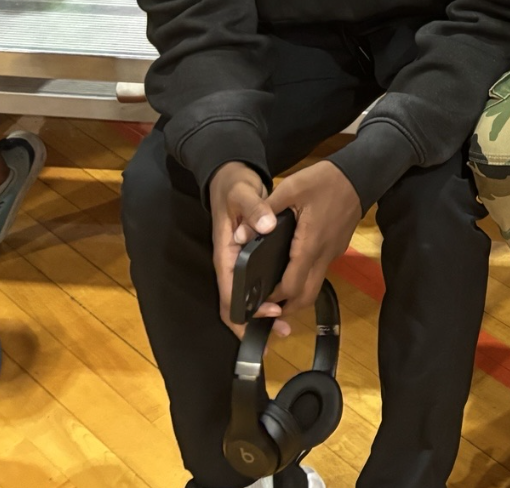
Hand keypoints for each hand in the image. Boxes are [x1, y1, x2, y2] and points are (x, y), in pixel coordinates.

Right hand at [208, 161, 282, 338]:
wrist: (231, 178)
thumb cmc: (233, 187)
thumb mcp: (243, 193)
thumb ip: (254, 208)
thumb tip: (264, 227)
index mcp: (225, 253)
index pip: (230, 291)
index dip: (246, 309)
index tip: (270, 313)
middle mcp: (230, 263)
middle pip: (235, 303)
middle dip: (252, 323)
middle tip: (280, 333)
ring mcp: (239, 262)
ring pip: (245, 297)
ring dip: (261, 315)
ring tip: (284, 327)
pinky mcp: (249, 258)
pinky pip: (254, 285)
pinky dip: (266, 298)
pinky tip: (284, 303)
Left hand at [257, 160, 361, 323]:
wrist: (361, 174)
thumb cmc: (325, 181)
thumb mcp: (291, 187)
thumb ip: (264, 210)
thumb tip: (240, 235)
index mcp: (310, 245)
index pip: (292, 286)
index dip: (274, 298)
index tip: (256, 301)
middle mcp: (324, 255)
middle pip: (306, 297)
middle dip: (286, 307)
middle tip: (266, 308)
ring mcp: (333, 253)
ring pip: (315, 285)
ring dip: (296, 294)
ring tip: (275, 291)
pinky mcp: (338, 248)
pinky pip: (320, 270)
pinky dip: (305, 278)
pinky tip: (293, 266)